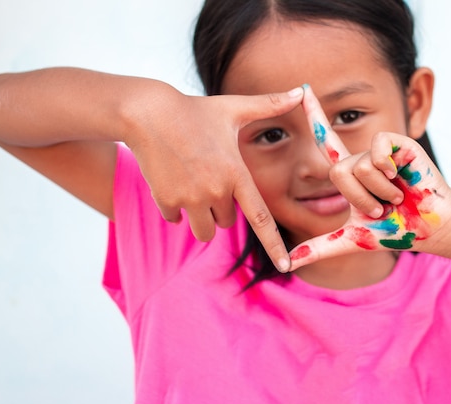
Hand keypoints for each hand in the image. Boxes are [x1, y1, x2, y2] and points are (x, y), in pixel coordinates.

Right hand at [123, 82, 303, 271]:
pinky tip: (172, 181)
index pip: (260, 218)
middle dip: (222, 207)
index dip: (275, 244)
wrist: (149, 113)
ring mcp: (189, 198)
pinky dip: (176, 207)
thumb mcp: (234, 108)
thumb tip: (301, 90)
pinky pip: (176, 220)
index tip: (286, 266)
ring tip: (193, 184)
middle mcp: (215, 191)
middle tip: (210, 177)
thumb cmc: (196, 110)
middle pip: (227, 221)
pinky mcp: (166, 200)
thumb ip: (269, 105)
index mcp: (236, 174)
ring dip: (201, 216)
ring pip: (203, 229)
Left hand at [288, 85, 450, 270]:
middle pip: (339, 171)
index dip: (314, 115)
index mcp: (349, 173)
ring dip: (379, 192)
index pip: (325, 141)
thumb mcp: (352, 238)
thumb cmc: (394, 230)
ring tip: (396, 198)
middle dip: (360, 199)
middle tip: (382, 208)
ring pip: (359, 166)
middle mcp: (361, 158)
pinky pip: (377, 151)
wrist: (428, 227)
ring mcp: (378, 150)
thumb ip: (319, 247)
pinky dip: (387, 171)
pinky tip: (402, 177)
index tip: (301, 90)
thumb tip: (287, 263)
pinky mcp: (396, 143)